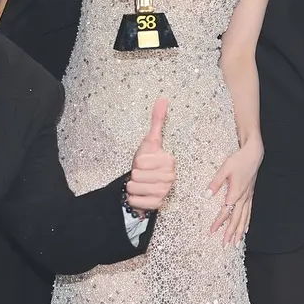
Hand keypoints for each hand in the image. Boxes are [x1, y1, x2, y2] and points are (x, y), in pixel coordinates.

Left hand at [125, 96, 173, 213]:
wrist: (146, 185)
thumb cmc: (148, 163)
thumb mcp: (150, 142)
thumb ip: (157, 120)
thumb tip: (163, 98)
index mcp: (169, 160)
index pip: (140, 161)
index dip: (137, 162)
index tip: (145, 163)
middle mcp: (170, 177)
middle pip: (136, 175)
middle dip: (135, 175)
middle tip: (143, 175)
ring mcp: (164, 192)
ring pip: (134, 187)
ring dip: (133, 186)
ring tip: (141, 184)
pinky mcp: (157, 205)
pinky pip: (135, 200)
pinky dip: (133, 198)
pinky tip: (141, 195)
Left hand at [210, 134, 263, 240]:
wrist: (253, 154)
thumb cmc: (238, 160)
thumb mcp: (224, 169)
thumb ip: (215, 183)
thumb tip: (206, 195)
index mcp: (235, 192)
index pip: (226, 211)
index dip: (218, 223)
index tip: (212, 232)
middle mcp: (243, 197)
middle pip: (236, 219)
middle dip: (230, 233)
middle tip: (226, 246)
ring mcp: (248, 197)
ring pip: (244, 218)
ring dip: (239, 232)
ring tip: (236, 243)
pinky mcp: (250, 195)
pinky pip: (249, 212)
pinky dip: (246, 222)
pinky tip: (245, 229)